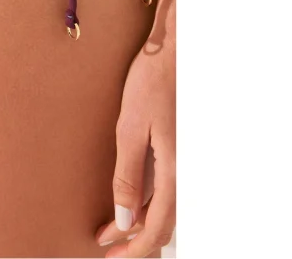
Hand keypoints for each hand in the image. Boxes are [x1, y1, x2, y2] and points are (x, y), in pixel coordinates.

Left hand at [95, 28, 175, 256]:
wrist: (172, 51)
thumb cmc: (150, 83)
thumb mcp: (131, 129)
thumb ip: (128, 176)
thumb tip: (124, 220)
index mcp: (175, 171)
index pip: (158, 227)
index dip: (135, 247)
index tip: (110, 255)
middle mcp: (185, 171)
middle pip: (164, 222)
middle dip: (135, 240)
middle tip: (106, 248)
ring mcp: (184, 161)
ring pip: (166, 207)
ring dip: (141, 223)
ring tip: (112, 231)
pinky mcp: (177, 150)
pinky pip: (166, 188)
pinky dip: (148, 202)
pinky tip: (130, 203)